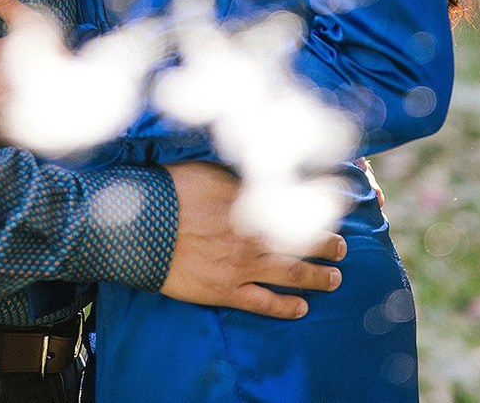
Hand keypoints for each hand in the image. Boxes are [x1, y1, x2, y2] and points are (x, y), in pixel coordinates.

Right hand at [160, 163, 346, 319]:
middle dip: (326, 245)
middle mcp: (253, 236)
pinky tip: (301, 308)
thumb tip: (256, 173)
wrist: (137, 227)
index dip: (316, 210)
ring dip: (316, 277)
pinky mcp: (225, 291)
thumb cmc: (167, 191)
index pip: (293, 207)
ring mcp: (241, 266)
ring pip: (291, 274)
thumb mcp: (206, 170)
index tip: (333, 208)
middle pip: (300, 242)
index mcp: (249, 203)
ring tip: (334, 279)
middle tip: (341, 248)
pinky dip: (285, 307)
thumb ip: (236, 177)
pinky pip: (263, 303)